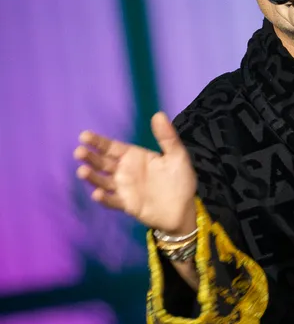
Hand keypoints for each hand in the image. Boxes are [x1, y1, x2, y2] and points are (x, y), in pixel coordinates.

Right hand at [74, 112, 196, 234]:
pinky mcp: (127, 205)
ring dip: (92, 176)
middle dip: (90, 157)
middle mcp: (125, 171)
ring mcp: (124, 188)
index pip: (112, 147)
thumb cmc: (180, 180)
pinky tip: (97, 194)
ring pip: (103, 181)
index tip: (84, 136)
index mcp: (134, 156)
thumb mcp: (177, 156)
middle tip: (79, 152)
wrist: (183, 209)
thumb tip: (159, 114)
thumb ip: (167, 137)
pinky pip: (113, 201)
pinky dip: (104, 198)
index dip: (98, 142)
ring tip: (83, 171)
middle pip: (103, 162)